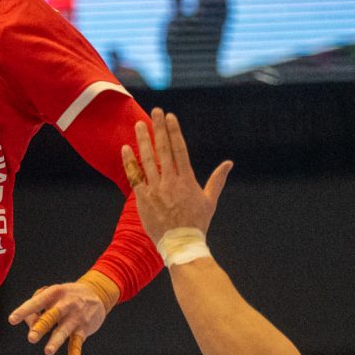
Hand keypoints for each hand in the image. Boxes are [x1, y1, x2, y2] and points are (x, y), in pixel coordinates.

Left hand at [8, 276, 113, 354]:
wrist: (97, 294)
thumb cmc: (64, 297)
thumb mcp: (50, 295)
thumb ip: (36, 310)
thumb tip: (31, 327)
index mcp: (53, 293)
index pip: (36, 302)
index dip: (24, 310)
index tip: (12, 320)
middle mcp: (65, 304)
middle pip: (51, 316)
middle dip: (41, 327)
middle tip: (31, 338)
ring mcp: (75, 317)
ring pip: (64, 331)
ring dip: (56, 341)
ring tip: (48, 351)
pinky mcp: (83, 329)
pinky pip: (78, 343)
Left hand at [119, 109, 232, 243]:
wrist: (180, 244)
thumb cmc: (197, 223)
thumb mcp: (210, 200)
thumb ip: (217, 180)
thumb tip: (229, 163)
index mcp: (187, 180)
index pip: (179, 149)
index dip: (174, 131)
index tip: (170, 117)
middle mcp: (170, 181)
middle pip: (163, 149)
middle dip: (159, 128)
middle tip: (156, 111)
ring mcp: (155, 189)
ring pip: (147, 159)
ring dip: (143, 140)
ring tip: (139, 124)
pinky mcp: (143, 198)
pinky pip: (134, 176)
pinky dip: (129, 162)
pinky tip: (125, 148)